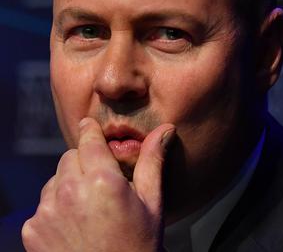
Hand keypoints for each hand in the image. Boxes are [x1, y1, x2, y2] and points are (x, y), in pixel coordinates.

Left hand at [21, 118, 174, 251]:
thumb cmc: (137, 246)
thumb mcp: (152, 203)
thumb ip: (152, 162)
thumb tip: (165, 130)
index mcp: (103, 181)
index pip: (89, 139)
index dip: (91, 131)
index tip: (90, 126)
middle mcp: (70, 192)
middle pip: (70, 157)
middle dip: (84, 161)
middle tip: (101, 181)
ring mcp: (48, 212)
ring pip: (55, 180)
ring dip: (69, 184)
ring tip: (90, 207)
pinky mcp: (33, 229)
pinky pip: (43, 205)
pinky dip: (56, 208)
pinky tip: (77, 223)